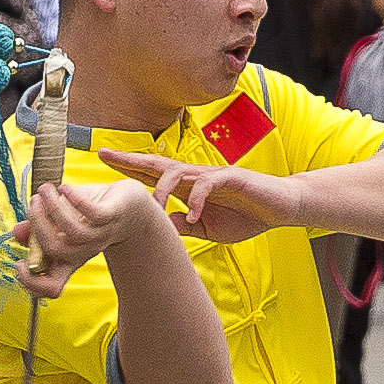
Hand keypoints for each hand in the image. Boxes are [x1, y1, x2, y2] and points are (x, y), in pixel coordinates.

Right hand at [14, 166, 159, 287]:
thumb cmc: (93, 213)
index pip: (52, 287)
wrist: (130, 205)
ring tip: (44, 190)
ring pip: (73, 232)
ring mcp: (101, 234)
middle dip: (38, 225)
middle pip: (57, 251)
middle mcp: (85, 251)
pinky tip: (64, 187)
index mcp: (70, 258)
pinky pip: (92, 212)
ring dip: (52, 208)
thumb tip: (17, 232)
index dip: (32, 282)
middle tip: (33, 202)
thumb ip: (38, 228)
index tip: (19, 262)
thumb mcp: (61, 220)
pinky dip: (74, 199)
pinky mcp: (113, 216)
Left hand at [105, 149, 300, 242]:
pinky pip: (208, 184)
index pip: (152, 175)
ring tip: (153, 207)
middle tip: (104, 155)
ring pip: (178, 172)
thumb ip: (184, 226)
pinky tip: (193, 215)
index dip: (128, 168)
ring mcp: (213, 176)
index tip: (103, 161)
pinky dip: (197, 199)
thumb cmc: (246, 215)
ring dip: (162, 188)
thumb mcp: (208, 229)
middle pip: (157, 164)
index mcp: (188, 187)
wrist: (280, 208)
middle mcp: (196, 177)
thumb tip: (160, 226)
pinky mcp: (232, 178)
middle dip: (130, 160)